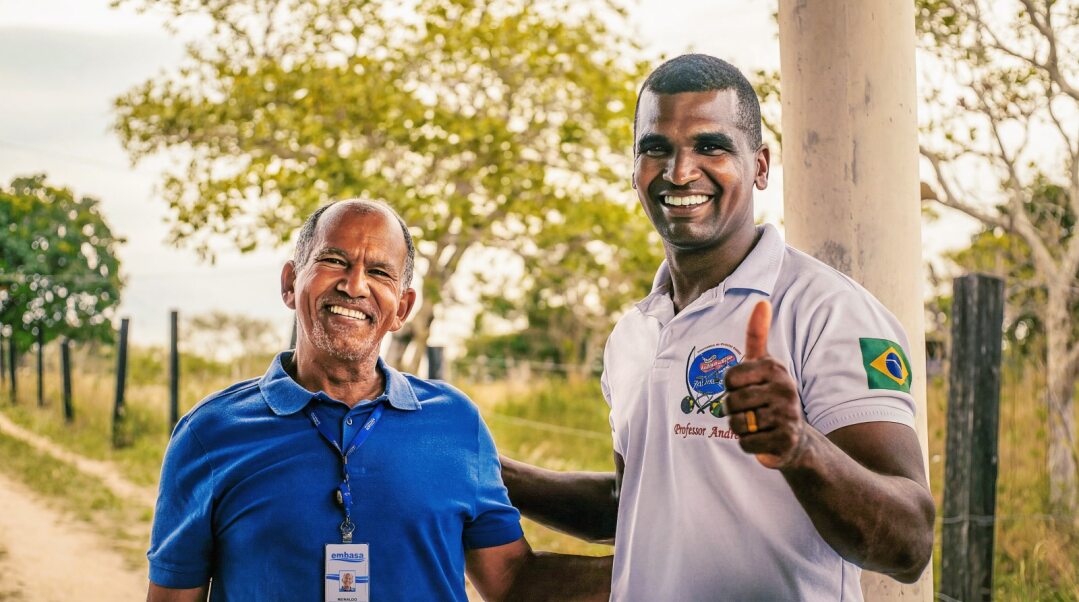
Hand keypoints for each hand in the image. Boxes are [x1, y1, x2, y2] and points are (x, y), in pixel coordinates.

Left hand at [724, 300, 806, 468]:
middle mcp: (784, 389)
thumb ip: (758, 335)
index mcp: (774, 368)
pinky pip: (746, 443)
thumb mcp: (764, 363)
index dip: (730, 388)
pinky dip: (748, 444)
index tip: (747, 388)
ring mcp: (787, 415)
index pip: (729, 379)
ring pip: (737, 424)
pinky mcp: (785, 440)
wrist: (794, 436)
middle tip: (751, 410)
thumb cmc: (770, 394)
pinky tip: (763, 438)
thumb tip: (762, 301)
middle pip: (730, 403)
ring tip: (757, 424)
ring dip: (741, 428)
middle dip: (733, 411)